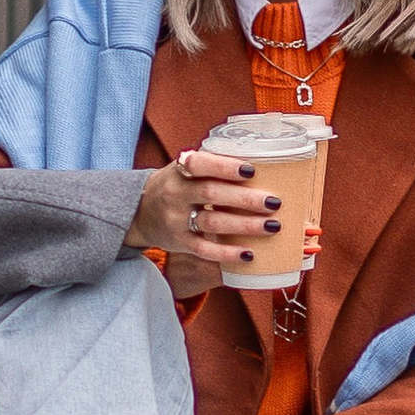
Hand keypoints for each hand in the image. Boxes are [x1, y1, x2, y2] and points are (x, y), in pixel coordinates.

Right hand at [128, 147, 286, 269]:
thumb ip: (214, 164)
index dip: (224, 167)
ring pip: (211, 222)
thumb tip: (264, 161)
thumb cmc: (178, 185)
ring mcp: (175, 220)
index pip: (199, 164)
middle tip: (274, 202)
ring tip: (272, 225)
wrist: (140, 210)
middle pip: (210, 194)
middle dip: (244, 199)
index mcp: (179, 170)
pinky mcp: (179, 242)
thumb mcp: (186, 169)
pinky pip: (204, 250)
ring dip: (244, 225)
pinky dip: (227, 253)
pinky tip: (249, 253)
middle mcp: (175, 194)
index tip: (251, 171)